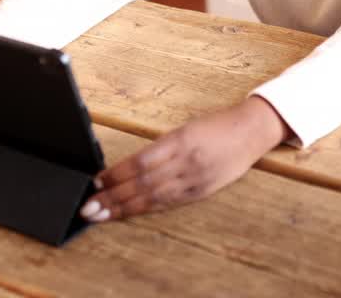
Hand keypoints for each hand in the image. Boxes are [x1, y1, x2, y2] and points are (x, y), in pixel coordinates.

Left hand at [80, 96, 288, 221]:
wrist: (253, 130)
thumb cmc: (218, 125)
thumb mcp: (187, 128)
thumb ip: (162, 147)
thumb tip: (128, 167)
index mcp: (180, 140)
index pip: (140, 162)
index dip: (116, 175)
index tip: (95, 182)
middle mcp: (186, 161)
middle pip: (142, 183)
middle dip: (113, 197)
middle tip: (88, 207)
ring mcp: (195, 179)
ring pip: (153, 197)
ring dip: (124, 208)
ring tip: (101, 215)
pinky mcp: (202, 191)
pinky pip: (170, 203)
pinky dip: (147, 209)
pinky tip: (130, 213)